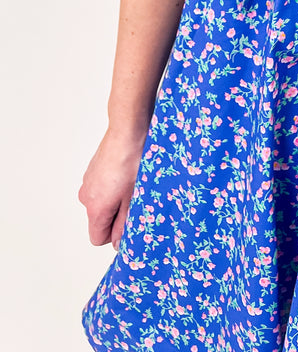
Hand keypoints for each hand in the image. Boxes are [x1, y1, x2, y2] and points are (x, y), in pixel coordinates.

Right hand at [78, 127, 145, 251]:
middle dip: (117, 215)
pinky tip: (126, 172)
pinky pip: (101, 188)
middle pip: (99, 220)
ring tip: (132, 182)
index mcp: (95, 208)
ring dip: (116, 199)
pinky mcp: (92, 170)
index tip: (130, 220)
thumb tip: (119, 243)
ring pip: (101, 203)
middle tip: (135, 197)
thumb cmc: (134, 160)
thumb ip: (125, 224)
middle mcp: (86, 197)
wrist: (128, 129)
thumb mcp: (135, 197)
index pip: (97, 238)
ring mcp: (87, 182)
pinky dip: (112, 186)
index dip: (115, 234)